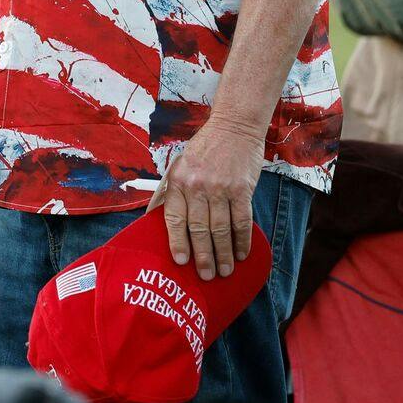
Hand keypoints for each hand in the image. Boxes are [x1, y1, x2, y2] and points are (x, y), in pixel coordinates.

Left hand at [159, 121, 265, 280]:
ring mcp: (220, 188)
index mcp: (178, 181)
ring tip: (224, 271)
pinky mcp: (242, 189)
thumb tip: (160, 219)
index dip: (177, 242)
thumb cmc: (205, 148)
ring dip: (223, 254)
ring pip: (220, 229)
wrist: (234, 127)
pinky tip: (241, 254)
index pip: (175, 218)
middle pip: (198, 229)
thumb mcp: (180, 165)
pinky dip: (242, 240)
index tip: (180, 261)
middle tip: (205, 275)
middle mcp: (197, 186)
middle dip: (202, 256)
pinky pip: (241, 220)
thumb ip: (173, 191)